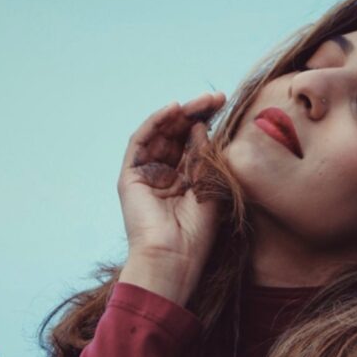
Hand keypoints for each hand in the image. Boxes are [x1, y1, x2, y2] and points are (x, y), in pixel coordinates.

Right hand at [117, 91, 226, 271]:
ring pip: (160, 134)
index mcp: (185, 182)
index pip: (194, 143)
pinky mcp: (130, 176)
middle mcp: (164, 176)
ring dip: (179, 114)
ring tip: (200, 102)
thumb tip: (202, 126)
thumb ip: (204, 157)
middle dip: (196, 114)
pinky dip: (156, 122)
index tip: (225, 106)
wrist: (173, 258)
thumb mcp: (208, 188)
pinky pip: (141, 141)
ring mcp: (146, 175)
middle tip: (216, 98)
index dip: (208, 123)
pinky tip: (174, 110)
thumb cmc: (196, 234)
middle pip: (177, 135)